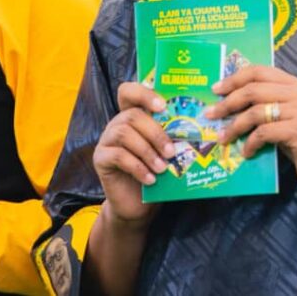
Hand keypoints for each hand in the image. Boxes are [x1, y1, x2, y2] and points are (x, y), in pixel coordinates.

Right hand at [92, 82, 172, 228]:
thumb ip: (173, 137)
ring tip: (162, 168)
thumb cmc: (156, 173)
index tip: (163, 105)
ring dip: (147, 151)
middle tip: (171, 151)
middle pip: (132, 115)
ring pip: (124, 134)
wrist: (137, 204)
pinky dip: (137, 167)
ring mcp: (106, 140)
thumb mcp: (166, 152)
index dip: (144, 93)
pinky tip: (150, 179)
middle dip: (155, 133)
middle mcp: (117, 124)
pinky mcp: (100, 159)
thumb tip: (196, 128)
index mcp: (134, 116)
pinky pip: (117, 156)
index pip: (129, 91)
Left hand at [205, 65, 296, 194]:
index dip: (234, 78)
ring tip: (224, 137)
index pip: (259, 71)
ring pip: (256, 112)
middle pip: (253, 89)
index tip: (216, 89)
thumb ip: (268, 106)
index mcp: (295, 85)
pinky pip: (264, 133)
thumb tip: (231, 105)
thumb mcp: (289, 117)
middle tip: (211, 114)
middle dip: (227, 103)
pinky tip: (247, 152)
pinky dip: (250, 143)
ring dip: (234, 126)